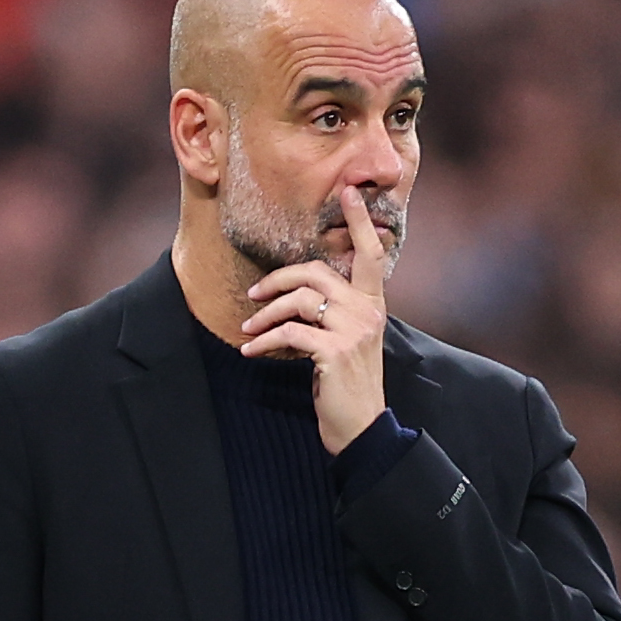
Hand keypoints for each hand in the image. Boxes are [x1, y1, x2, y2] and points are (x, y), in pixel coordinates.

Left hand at [241, 185, 389, 454]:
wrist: (361, 430)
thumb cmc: (346, 386)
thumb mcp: (344, 343)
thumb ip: (331, 314)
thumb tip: (293, 295)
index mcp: (372, 305)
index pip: (370, 254)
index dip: (359, 222)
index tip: (349, 191)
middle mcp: (368, 312)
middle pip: (316, 272)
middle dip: (278, 279)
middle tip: (253, 296)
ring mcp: (354, 331)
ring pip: (300, 300)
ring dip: (266, 315)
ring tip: (248, 330)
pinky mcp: (336, 352)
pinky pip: (291, 333)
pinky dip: (265, 341)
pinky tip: (251, 351)